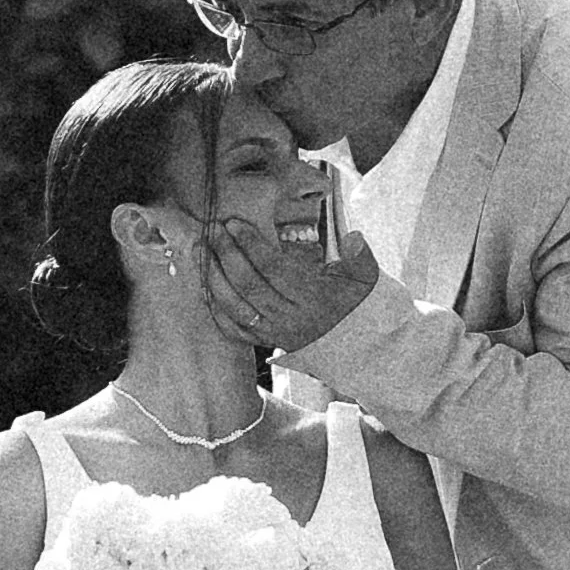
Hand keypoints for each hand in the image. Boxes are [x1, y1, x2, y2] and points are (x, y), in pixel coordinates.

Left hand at [205, 212, 379, 354]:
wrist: (359, 346)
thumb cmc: (359, 304)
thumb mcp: (367, 278)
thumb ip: (360, 255)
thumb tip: (353, 236)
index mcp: (315, 299)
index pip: (274, 269)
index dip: (251, 244)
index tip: (234, 223)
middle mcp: (292, 320)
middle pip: (249, 285)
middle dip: (226, 254)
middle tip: (212, 229)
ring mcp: (277, 334)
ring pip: (235, 307)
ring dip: (214, 277)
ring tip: (202, 251)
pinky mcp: (268, 343)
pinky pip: (234, 330)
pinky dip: (216, 309)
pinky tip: (206, 285)